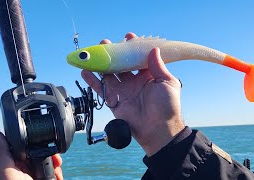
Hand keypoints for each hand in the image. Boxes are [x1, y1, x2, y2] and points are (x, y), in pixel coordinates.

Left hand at [0, 131, 62, 179]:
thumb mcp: (6, 173)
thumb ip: (1, 153)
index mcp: (7, 167)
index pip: (19, 147)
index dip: (29, 142)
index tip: (39, 141)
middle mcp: (19, 172)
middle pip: (35, 153)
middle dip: (46, 153)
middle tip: (54, 158)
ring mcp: (31, 178)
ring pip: (45, 163)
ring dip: (53, 164)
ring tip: (56, 168)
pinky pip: (51, 173)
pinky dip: (56, 173)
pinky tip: (56, 176)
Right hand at [82, 32, 184, 155]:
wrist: (158, 130)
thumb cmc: (167, 106)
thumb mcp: (167, 83)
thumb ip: (158, 66)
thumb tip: (153, 49)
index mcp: (148, 76)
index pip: (139, 59)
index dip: (134, 48)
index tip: (128, 37)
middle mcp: (134, 82)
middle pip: (121, 65)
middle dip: (114, 54)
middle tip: (106, 43)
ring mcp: (124, 91)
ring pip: (109, 75)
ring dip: (101, 64)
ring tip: (93, 54)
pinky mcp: (115, 101)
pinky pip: (102, 89)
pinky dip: (93, 81)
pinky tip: (85, 71)